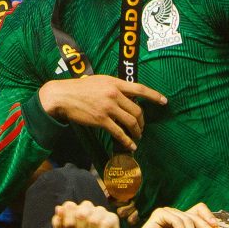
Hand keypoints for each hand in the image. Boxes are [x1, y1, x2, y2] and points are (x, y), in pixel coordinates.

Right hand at [38, 76, 165, 151]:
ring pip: (130, 122)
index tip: (164, 101)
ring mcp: (108, 107)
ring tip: (137, 136)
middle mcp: (113, 94)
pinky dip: (127, 141)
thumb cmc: (81, 88)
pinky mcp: (101, 120)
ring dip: (137, 131)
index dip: (154, 95)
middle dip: (142, 121)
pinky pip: (119, 132)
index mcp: (115, 83)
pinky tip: (131, 146)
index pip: (140, 89)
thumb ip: (115, 87)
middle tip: (142, 127)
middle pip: (137, 110)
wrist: (64, 96)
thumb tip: (128, 96)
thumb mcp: (100, 81)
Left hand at [51, 198, 123, 227]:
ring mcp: (100, 214)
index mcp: (74, 213)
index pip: (69, 205)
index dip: (68, 218)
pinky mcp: (112, 220)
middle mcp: (87, 210)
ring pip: (95, 215)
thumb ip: (59, 226)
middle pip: (82, 208)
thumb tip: (58, 208)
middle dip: (80, 226)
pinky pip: (106, 220)